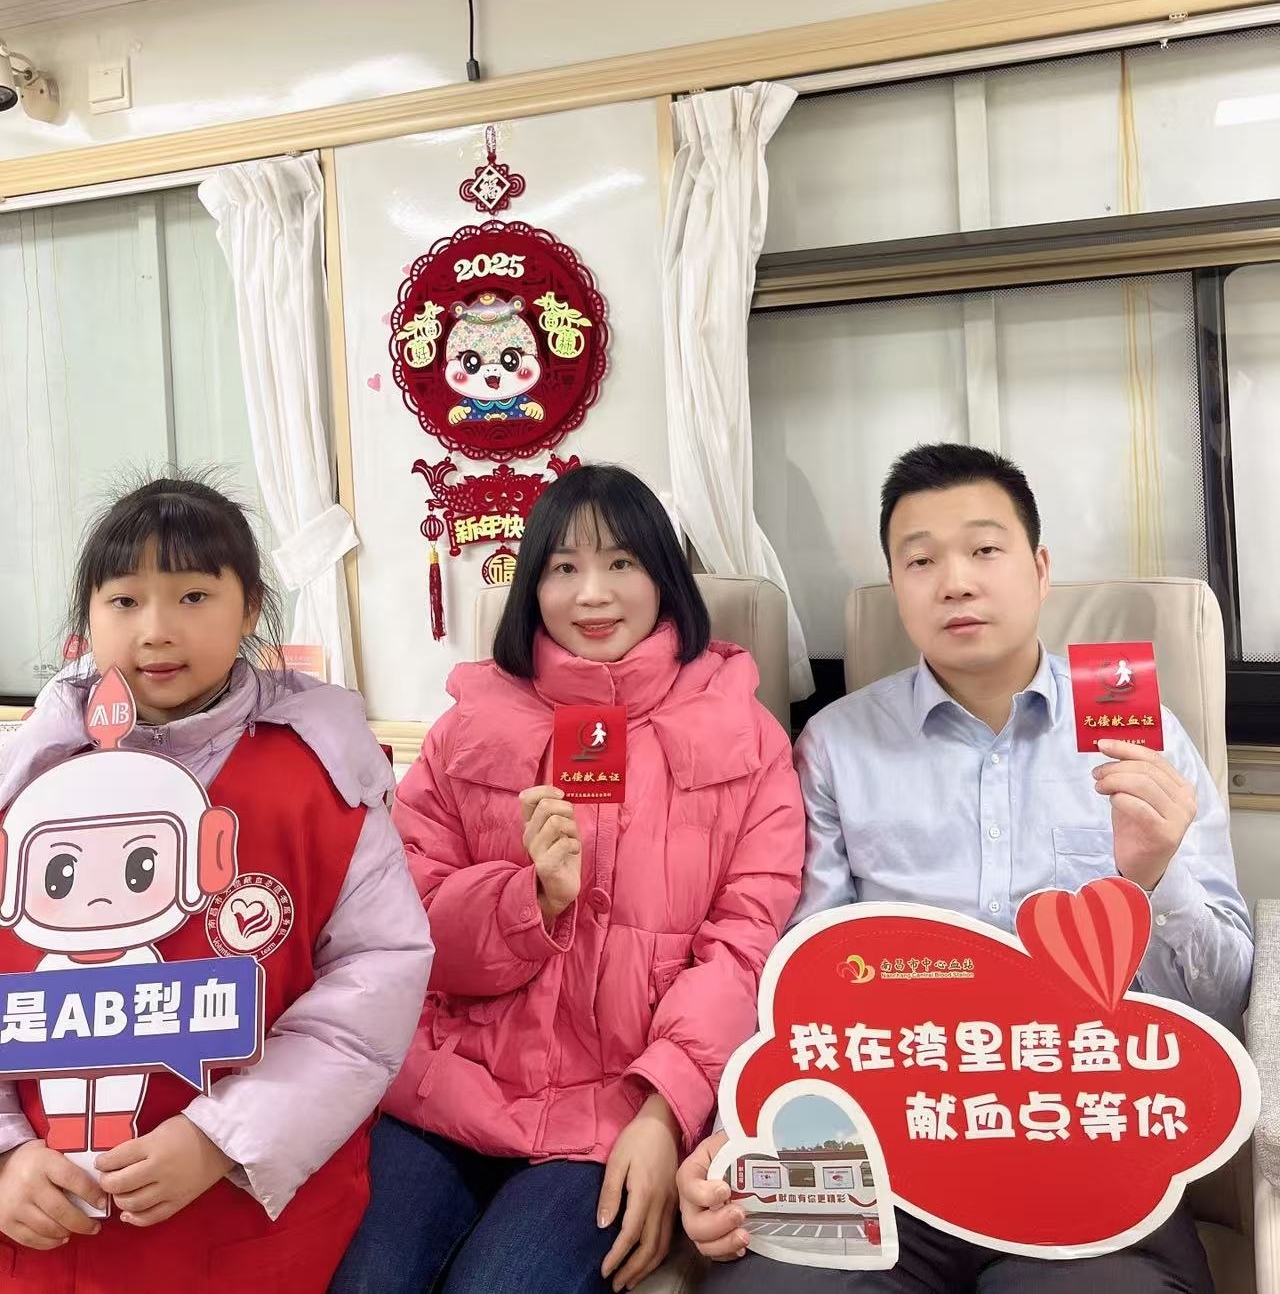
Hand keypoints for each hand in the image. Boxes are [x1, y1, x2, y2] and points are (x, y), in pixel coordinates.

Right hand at [0, 1139, 105, 1249]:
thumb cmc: (34, 1160)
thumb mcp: (52, 1153)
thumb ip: (71, 1164)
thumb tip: (100, 1180)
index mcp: (44, 1163)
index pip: (73, 1179)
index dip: (91, 1193)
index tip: (103, 1202)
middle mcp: (29, 1185)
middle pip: (61, 1209)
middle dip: (83, 1222)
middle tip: (96, 1226)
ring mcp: (16, 1206)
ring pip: (47, 1227)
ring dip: (68, 1232)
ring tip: (81, 1230)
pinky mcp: (6, 1222)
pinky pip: (30, 1238)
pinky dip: (49, 1242)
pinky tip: (61, 1238)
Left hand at [96, 1114, 233, 1226]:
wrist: (223, 1141)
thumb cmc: (191, 1129)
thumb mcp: (162, 1128)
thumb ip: (140, 1145)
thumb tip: (115, 1161)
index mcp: (154, 1146)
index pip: (116, 1158)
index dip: (103, 1162)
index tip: (101, 1162)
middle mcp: (158, 1169)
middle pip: (119, 1184)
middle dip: (106, 1182)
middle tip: (108, 1178)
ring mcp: (169, 1188)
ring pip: (131, 1203)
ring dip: (119, 1200)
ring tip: (120, 1192)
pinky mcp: (178, 1202)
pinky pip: (151, 1217)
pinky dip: (135, 1218)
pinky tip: (128, 1213)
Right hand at [520, 785, 580, 922]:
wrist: (562, 887)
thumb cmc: (564, 853)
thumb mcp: (563, 826)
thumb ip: (560, 810)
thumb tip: (564, 790)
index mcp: (530, 824)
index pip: (527, 797)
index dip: (546, 791)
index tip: (561, 795)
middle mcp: (528, 835)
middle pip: (545, 806)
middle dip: (566, 809)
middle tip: (571, 822)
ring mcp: (535, 850)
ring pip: (556, 822)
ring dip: (572, 828)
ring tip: (572, 839)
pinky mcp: (545, 864)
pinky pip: (564, 843)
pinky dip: (575, 844)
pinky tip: (572, 852)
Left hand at [598, 1094, 679, 1291]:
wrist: (665, 1120)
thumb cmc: (637, 1138)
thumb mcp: (616, 1161)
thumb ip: (610, 1194)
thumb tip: (603, 1226)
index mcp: (645, 1193)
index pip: (630, 1234)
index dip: (617, 1256)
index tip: (604, 1271)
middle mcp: (662, 1203)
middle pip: (649, 1247)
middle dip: (632, 1270)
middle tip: (616, 1285)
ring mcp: (673, 1203)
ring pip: (662, 1245)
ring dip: (646, 1267)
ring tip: (630, 1281)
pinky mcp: (677, 1201)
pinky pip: (669, 1236)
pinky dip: (658, 1254)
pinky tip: (648, 1260)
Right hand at [676, 1131, 749, 1261]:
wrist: (740, 1160)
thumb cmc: (734, 1148)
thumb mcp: (730, 1139)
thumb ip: (733, 1141)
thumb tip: (751, 1139)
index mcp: (692, 1172)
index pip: (687, 1184)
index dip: (703, 1193)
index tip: (725, 1190)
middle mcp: (691, 1200)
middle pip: (692, 1222)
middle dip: (717, 1223)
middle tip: (740, 1214)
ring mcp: (701, 1219)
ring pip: (701, 1241)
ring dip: (723, 1243)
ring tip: (745, 1235)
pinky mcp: (714, 1234)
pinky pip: (714, 1252)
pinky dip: (727, 1253)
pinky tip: (741, 1247)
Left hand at [1094, 739, 1196, 891]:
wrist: (1141, 865)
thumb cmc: (1137, 829)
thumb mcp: (1134, 795)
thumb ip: (1129, 774)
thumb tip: (1110, 749)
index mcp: (1181, 787)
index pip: (1154, 759)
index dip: (1127, 749)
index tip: (1103, 745)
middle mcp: (1186, 801)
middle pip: (1147, 770)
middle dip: (1116, 767)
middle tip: (1097, 773)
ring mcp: (1179, 818)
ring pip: (1144, 785)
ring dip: (1114, 781)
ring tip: (1099, 787)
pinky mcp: (1166, 834)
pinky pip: (1140, 807)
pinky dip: (1121, 799)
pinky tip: (1112, 800)